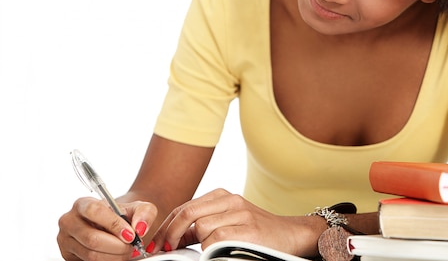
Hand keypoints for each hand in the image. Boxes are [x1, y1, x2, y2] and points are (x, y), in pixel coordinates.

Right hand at [57, 196, 157, 260]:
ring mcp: (65, 240)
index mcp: (83, 204)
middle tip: (131, 247)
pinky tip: (115, 256)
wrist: (116, 227)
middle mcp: (69, 221)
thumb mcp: (138, 208)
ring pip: (91, 255)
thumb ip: (145, 213)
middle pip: (92, 238)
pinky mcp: (68, 256)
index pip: (95, 211)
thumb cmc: (124, 216)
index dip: (114, 225)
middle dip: (117, 246)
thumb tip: (139, 227)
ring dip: (114, 257)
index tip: (131, 235)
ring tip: (125, 252)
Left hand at [151, 189, 324, 256]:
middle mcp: (230, 200)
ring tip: (210, 250)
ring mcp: (240, 214)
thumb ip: (203, 225)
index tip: (157, 243)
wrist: (290, 234)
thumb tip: (173, 237)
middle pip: (188, 213)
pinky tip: (222, 251)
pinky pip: (217, 239)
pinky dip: (213, 249)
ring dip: (199, 243)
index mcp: (222, 195)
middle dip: (171, 233)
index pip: (185, 207)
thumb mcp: (228, 221)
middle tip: (165, 249)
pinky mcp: (248, 230)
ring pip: (202, 227)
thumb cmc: (256, 231)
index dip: (167, 226)